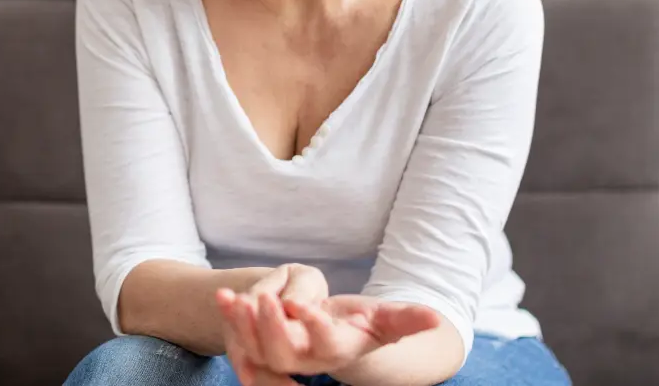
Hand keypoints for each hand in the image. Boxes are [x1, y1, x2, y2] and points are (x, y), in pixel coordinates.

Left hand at [218, 291, 441, 380]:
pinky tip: (222, 297)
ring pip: (258, 349)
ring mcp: (283, 357)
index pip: (325, 345)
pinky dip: (230, 319)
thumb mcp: (385, 320)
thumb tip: (436, 319)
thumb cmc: (364, 326)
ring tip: (232, 298)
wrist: (335, 339)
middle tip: (260, 298)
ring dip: (243, 325)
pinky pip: (242, 338)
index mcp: (338, 350)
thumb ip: (407, 319)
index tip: (301, 304)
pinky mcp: (262, 347)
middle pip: (285, 354)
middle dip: (270, 327)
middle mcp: (308, 360)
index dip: (313, 327)